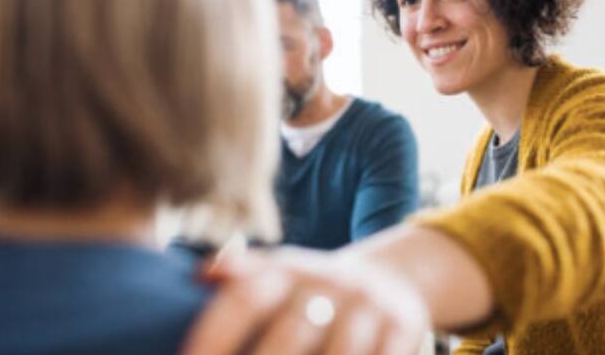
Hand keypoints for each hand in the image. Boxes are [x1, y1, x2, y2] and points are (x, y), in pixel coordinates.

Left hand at [181, 247, 428, 354]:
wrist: (387, 280)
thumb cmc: (312, 291)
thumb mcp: (280, 274)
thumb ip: (242, 275)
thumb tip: (200, 275)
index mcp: (288, 269)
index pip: (245, 298)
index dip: (214, 336)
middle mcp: (330, 281)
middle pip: (289, 335)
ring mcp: (369, 306)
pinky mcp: (405, 327)